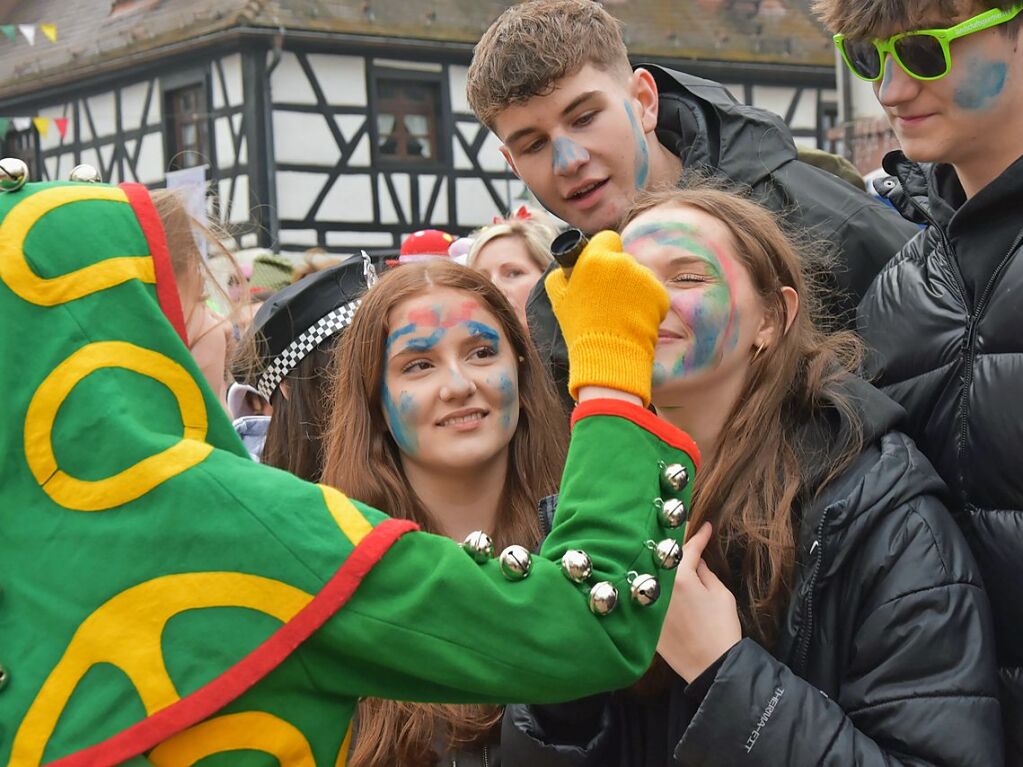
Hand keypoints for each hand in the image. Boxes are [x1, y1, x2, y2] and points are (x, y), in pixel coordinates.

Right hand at [545, 231, 667, 405]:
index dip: (603, 251)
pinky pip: (653, 293)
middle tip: (607, 300)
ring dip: (633, 290)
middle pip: (624, 260)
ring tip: (620, 314)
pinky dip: (647, 304)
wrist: (608, 354)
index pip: (608, 238)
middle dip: (617, 275)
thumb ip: (560, 275)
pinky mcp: (660, 294)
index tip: (599, 268)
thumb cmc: (580, 327)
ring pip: (639, 277)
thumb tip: (565, 268)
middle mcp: (623, 262)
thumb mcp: (558, 299)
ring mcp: (644, 277)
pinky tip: (634, 320)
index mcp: (596, 258)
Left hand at [656, 522, 741, 682]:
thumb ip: (705, 572)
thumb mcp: (720, 594)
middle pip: (665, 558)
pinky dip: (655, 586)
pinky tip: (660, 580)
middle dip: (673, 543)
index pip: (688, 548)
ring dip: (660, 563)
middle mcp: (660, 587)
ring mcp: (650, 604)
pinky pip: (649, 596)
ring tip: (668, 551)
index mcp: (681, 577)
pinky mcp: (646, 620)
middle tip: (680, 529)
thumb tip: (697, 561)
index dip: (698, 536)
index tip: (704, 527)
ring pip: (654, 575)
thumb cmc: (721, 629)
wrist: (712, 666)